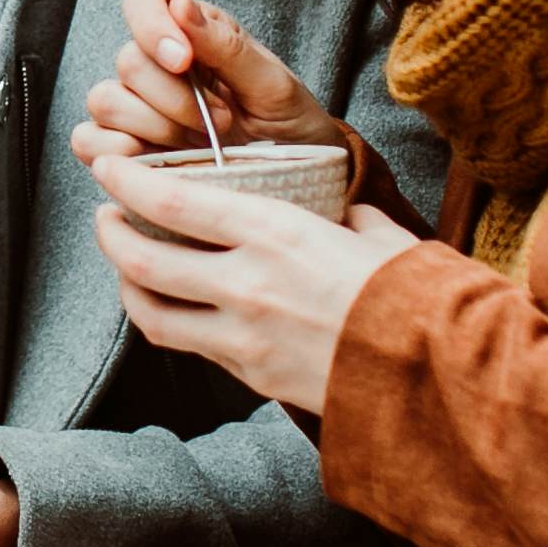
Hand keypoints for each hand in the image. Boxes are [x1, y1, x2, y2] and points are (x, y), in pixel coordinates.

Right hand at [73, 0, 341, 168]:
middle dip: (175, 98)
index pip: (142, 2)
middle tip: (222, 121)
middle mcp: (154, 63)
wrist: (292, 178)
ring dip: (155, 126)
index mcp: (189, 30)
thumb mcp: (273, 83)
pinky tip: (162, 159)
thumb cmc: (287, 123)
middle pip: (127, 61)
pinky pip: (89, 141)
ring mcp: (133, 106)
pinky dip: (120, 152)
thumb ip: (227, 46)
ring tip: (199, 144)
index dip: (152, 26)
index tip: (183, 61)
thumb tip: (181, 6)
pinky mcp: (120, 148)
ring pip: (105, 101)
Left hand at [86, 153, 421, 413]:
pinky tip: (174, 304)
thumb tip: (339, 212)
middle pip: (143, 260)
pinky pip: (192, 346)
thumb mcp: (377, 234)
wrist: (441, 378)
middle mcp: (247, 285)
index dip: (126, 182)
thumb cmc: (419, 296)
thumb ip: (343, 218)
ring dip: (128, 285)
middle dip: (111, 234)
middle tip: (106, 215)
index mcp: (277, 234)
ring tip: (127, 263)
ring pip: (153, 313)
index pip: (172, 201)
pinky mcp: (252, 377)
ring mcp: (244, 338)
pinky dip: (170, 320)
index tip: (108, 167)